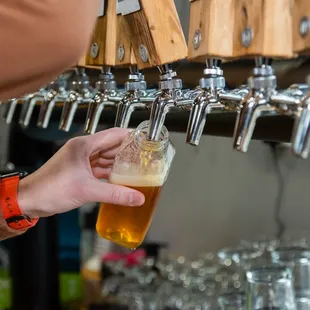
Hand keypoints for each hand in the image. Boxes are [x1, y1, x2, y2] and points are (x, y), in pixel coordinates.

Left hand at [17, 128, 144, 217]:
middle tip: (144, 158)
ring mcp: (81, 160)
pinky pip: (100, 168)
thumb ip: (115, 194)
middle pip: (112, 146)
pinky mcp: (80, 170)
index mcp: (84, 145)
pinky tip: (120, 179)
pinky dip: (110, 173)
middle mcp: (83, 149)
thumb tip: (136, 197)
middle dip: (128, 152)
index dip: (131, 136)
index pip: (114, 134)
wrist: (30, 200)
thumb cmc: (49, 188)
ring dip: (119, 164)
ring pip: (106, 158)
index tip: (145, 139)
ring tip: (136, 169)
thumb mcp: (87, 190)